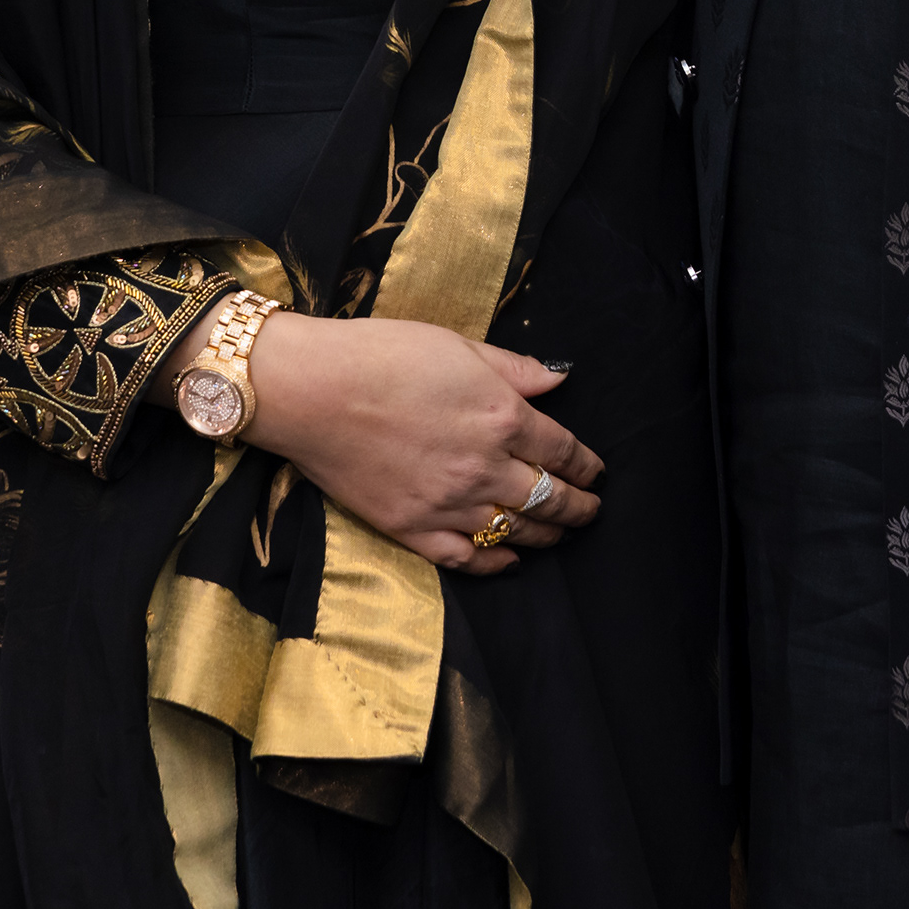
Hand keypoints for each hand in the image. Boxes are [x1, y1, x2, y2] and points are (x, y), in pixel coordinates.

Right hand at [226, 312, 603, 574]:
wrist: (311, 389)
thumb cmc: (381, 354)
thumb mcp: (458, 345)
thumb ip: (513, 368)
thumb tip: (559, 378)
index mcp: (502, 415)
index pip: (563, 449)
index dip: (587, 464)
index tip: (596, 470)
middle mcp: (484, 466)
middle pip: (549, 497)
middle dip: (579, 506)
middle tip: (592, 510)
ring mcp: (448, 502)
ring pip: (516, 530)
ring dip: (548, 535)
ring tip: (562, 535)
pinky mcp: (411, 528)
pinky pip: (466, 557)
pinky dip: (495, 562)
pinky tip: (510, 561)